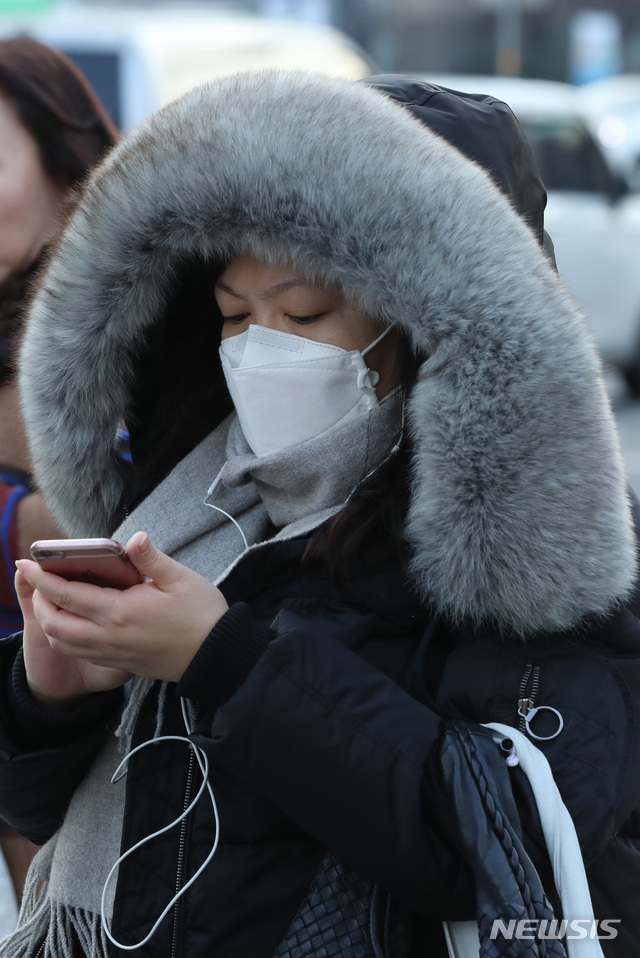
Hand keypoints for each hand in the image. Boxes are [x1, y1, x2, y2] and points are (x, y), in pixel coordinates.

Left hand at [16, 532, 228, 692]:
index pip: (66, 594)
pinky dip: (66, 638)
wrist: (216, 656)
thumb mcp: (181, 578)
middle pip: (54, 624)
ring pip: (63, 643)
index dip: (41, 578)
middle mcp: (110, 636)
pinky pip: (81, 653)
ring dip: (50, 622)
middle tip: (40, 581)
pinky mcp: (120, 664)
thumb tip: (133, 538)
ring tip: (52, 601)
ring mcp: (113, 653)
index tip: (27, 561)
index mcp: (121, 612)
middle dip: (38, 602)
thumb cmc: (202, 615)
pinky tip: (76, 621)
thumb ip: (151, 558)